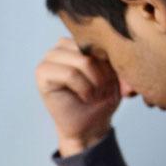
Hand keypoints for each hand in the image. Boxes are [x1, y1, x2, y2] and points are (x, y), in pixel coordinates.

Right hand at [35, 37, 121, 155]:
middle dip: (103, 73)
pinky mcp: (42, 73)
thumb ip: (119, 61)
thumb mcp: (117, 76)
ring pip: (82, 61)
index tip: (116, 81)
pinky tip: (85, 97)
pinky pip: (69, 74)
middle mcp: (63, 45)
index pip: (100, 39)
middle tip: (104, 90)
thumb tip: (124, 53)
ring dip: (94, 82)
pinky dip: (83, 88)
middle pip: (92, 49)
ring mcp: (50, 57)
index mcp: (79, 41)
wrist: (89, 127)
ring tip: (95, 95)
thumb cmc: (101, 100)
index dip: (111, 61)